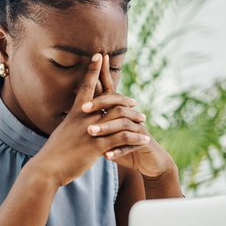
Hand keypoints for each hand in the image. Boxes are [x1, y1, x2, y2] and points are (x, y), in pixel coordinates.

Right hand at [28, 54, 151, 186]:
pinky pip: (122, 138)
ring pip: (120, 117)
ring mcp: (91, 131)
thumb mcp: (61, 133)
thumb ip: (71, 126)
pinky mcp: (97, 146)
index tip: (99, 55)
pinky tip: (144, 139)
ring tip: (144, 120)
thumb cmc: (53, 153)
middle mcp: (84, 118)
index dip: (92, 69)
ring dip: (135, 117)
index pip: (86, 86)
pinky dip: (135, 137)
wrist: (46, 168)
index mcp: (74, 113)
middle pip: (110, 99)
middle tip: (134, 101)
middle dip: (124, 97)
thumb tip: (74, 124)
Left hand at [81, 55, 175, 177]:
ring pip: (122, 124)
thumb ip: (98, 119)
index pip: (110, 91)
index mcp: (119, 110)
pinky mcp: (143, 143)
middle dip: (100, 104)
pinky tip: (106, 156)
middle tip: (83, 108)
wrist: (147, 160)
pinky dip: (117, 151)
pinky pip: (130, 145)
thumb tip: (78, 105)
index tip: (91, 65)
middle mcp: (130, 116)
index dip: (103, 77)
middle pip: (116, 104)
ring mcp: (137, 129)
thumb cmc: (122, 143)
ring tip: (90, 132)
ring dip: (106, 128)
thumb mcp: (109, 130)